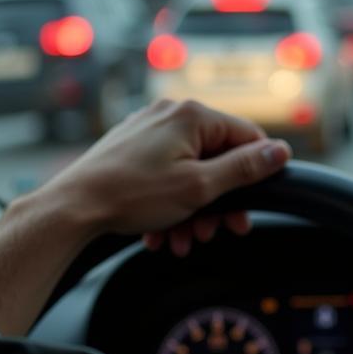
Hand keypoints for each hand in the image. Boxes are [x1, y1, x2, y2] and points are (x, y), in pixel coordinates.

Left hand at [46, 99, 290, 251]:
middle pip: (216, 158)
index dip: (256, 173)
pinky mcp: (131, 148)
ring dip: (193, 209)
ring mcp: (148, 130)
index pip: (246, 135)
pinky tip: (162, 232)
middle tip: (216, 232)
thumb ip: (244, 168)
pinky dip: (170, 202)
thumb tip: (280, 151)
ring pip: (190, 171)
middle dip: (218, 202)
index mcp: (192, 115)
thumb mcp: (200, 187)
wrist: (72, 208)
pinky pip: (165, 174)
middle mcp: (170, 114)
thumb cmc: (132, 195)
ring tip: (183, 239)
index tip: (252, 205)